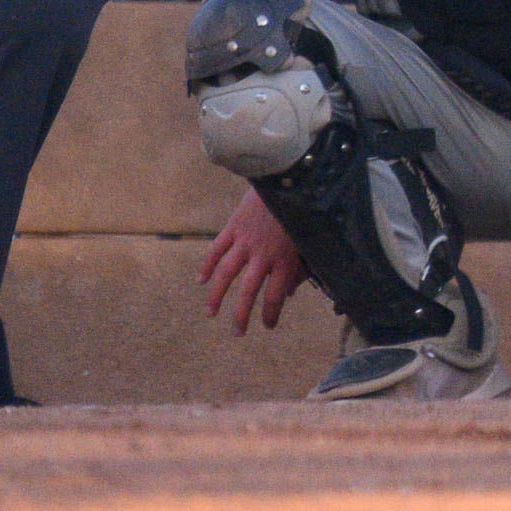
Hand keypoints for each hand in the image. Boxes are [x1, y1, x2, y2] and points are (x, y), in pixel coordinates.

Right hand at [198, 189, 306, 335]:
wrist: (289, 178)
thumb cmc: (304, 212)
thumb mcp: (310, 242)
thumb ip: (302, 269)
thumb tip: (291, 293)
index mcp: (286, 260)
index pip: (276, 296)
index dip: (271, 314)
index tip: (267, 326)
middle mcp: (264, 255)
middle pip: (248, 292)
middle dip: (241, 315)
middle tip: (237, 332)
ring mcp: (246, 241)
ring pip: (226, 274)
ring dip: (217, 295)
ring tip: (211, 312)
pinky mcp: (234, 227)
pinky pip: (216, 250)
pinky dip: (206, 265)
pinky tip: (200, 280)